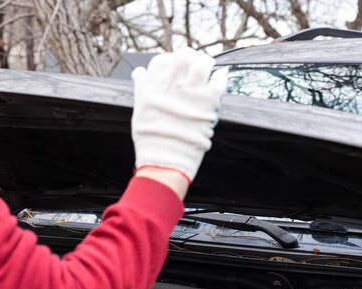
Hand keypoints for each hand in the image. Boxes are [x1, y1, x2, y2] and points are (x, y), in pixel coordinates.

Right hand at [131, 48, 228, 183]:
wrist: (164, 159)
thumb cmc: (150, 138)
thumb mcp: (139, 110)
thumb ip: (141, 88)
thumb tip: (139, 72)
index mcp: (154, 85)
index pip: (163, 60)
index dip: (171, 59)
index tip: (176, 65)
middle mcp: (172, 84)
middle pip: (184, 56)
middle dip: (190, 56)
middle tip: (195, 61)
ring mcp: (191, 92)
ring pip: (202, 63)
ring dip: (206, 62)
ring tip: (209, 65)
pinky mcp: (208, 102)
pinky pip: (219, 81)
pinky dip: (221, 76)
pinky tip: (222, 74)